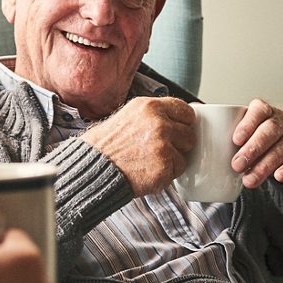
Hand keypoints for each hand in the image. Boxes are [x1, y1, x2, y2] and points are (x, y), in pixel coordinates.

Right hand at [80, 96, 195, 195]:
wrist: (93, 167)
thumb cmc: (108, 144)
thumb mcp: (130, 115)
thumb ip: (155, 115)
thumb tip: (181, 119)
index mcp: (151, 107)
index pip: (186, 111)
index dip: (184, 124)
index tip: (178, 131)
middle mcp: (159, 123)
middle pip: (189, 134)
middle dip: (179, 144)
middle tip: (158, 150)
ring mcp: (162, 145)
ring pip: (185, 154)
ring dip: (173, 160)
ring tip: (150, 161)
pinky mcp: (163, 166)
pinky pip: (177, 171)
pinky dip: (166, 175)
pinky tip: (148, 171)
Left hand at [231, 98, 282, 189]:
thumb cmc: (264, 145)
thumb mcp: (248, 137)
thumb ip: (225, 133)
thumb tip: (196, 127)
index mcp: (266, 113)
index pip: (259, 111)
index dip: (248, 124)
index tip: (235, 140)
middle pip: (270, 130)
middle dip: (253, 148)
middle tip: (237, 165)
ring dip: (265, 165)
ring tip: (249, 181)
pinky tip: (279, 176)